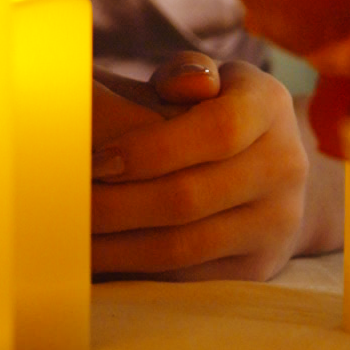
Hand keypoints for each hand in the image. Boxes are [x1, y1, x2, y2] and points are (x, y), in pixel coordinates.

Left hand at [90, 54, 307, 281]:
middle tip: (64, 206)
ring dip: (119, 247)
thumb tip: (183, 83)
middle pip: (191, 196)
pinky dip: (139, 271)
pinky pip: (190, 276)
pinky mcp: (259, 267)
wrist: (272, 169)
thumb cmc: (213, 108)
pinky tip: (99, 260)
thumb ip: (185, 73)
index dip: (152, 148)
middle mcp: (284, 165)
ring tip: (71, 239)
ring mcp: (277, 223)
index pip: (218, 131)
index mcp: (269, 106)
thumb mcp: (207, 78)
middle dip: (117, 205)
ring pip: (186, 245)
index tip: (96, 160)